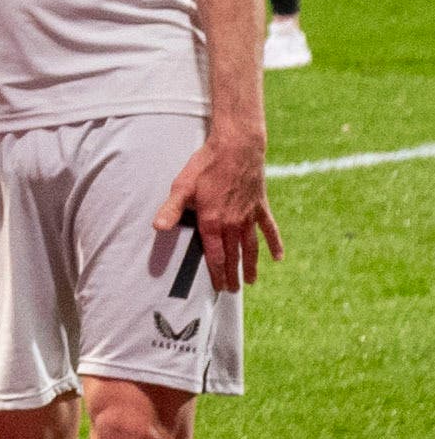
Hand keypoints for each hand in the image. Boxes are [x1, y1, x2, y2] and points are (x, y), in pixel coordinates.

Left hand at [154, 132, 279, 294]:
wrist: (237, 148)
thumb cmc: (206, 165)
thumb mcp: (182, 186)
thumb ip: (171, 209)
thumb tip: (158, 228)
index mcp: (212, 222)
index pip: (214, 255)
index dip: (216, 272)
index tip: (219, 287)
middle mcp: (233, 224)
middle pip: (233, 255)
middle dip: (232, 274)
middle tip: (233, 290)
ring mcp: (249, 216)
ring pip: (251, 247)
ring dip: (252, 264)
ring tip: (252, 281)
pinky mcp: (261, 206)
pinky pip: (269, 229)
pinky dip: (275, 243)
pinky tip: (279, 257)